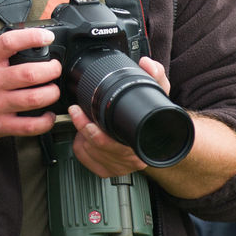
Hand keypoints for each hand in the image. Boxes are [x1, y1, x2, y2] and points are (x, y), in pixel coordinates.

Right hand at [0, 27, 62, 142]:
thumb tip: (25, 42)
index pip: (10, 42)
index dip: (33, 37)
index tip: (47, 37)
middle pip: (29, 73)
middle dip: (51, 69)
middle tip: (55, 68)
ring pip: (35, 98)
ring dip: (52, 93)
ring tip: (53, 89)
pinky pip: (30, 126)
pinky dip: (46, 121)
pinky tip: (47, 115)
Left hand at [68, 56, 171, 176]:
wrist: (159, 139)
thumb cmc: (154, 119)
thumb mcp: (158, 95)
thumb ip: (155, 77)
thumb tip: (147, 63)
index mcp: (140, 144)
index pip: (109, 143)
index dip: (90, 128)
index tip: (79, 112)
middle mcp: (131, 160)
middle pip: (96, 147)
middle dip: (83, 127)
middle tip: (76, 111)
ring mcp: (120, 168)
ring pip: (89, 153)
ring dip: (82, 136)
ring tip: (86, 122)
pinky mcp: (108, 171)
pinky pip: (85, 159)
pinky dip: (82, 147)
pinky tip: (87, 137)